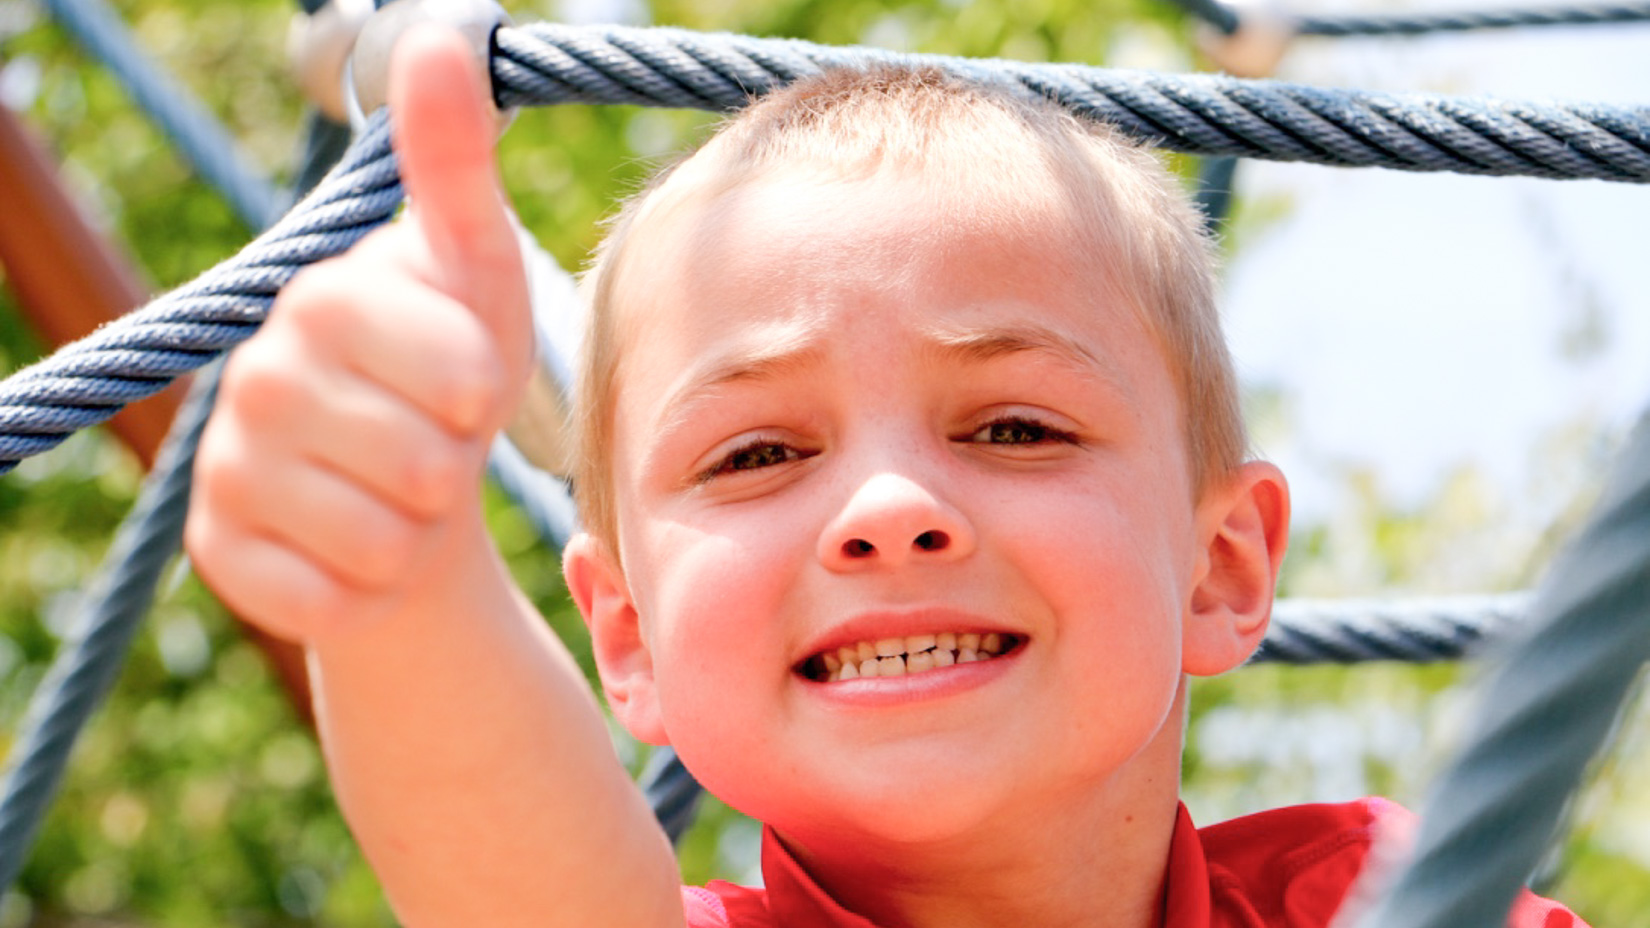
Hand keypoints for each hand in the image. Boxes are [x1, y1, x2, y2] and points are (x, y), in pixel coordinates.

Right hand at [187, 25, 532, 642]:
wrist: (406, 497)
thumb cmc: (450, 377)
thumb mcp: (475, 270)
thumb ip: (456, 168)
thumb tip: (438, 40)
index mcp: (319, 298)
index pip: (454, 369)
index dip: (485, 392)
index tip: (473, 387)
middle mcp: (254, 377)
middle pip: (419, 462)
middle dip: (455, 467)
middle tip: (433, 445)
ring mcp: (227, 469)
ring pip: (382, 540)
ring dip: (419, 530)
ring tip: (402, 493)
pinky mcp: (220, 554)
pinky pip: (332, 600)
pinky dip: (370, 588)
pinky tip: (358, 548)